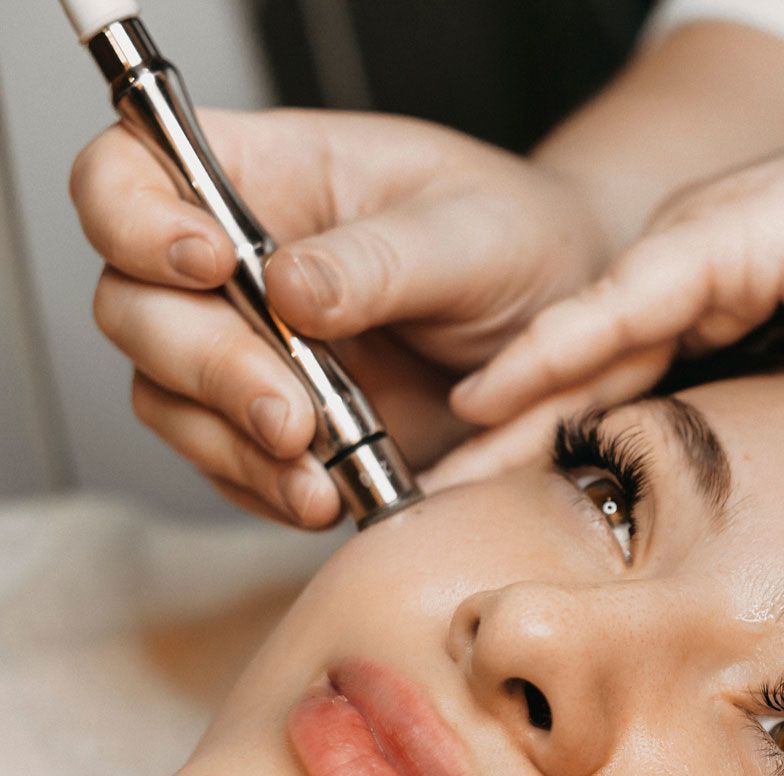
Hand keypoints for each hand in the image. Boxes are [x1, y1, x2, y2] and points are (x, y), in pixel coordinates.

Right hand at [70, 108, 607, 524]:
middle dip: (207, 369)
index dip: (136, 223)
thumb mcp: (472, 236)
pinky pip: (231, 467)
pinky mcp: (276, 430)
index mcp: (262, 178)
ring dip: (233, 447)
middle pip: (134, 309)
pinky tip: (326, 498)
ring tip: (317, 480)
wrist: (564, 339)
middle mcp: (232, 267)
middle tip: (292, 418)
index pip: (127, 180)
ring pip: (170, 400)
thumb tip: (288, 289)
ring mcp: (247, 353)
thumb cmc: (516, 247)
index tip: (212, 264)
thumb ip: (381, 260)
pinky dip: (269, 491)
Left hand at [451, 81, 783, 489]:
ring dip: (510, 399)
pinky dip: (560, 352)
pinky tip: (499, 392)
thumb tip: (763, 524)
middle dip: (508, 435)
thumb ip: (783, 433)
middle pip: (580, 367)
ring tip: (443, 454)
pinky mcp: (723, 239)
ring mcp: (701, 250)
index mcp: (716, 312)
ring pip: (582, 338)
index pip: (619, 392)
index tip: (505, 514)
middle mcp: (692, 278)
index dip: (555, 449)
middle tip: (438, 496)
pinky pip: (625, 307)